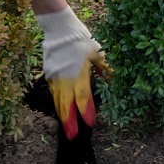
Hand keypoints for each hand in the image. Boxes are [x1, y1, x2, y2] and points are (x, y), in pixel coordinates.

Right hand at [37, 7, 106, 138]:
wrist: (59, 27)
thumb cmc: (80, 38)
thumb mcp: (97, 51)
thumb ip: (105, 67)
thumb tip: (116, 78)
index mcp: (79, 75)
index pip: (83, 98)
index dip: (86, 112)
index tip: (91, 123)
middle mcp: (65, 79)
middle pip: (65, 106)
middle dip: (69, 122)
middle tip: (72, 136)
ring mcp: (54, 77)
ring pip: (57, 101)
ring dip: (62, 114)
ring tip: (66, 125)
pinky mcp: (48, 73)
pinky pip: (52, 91)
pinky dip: (57, 101)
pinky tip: (60, 105)